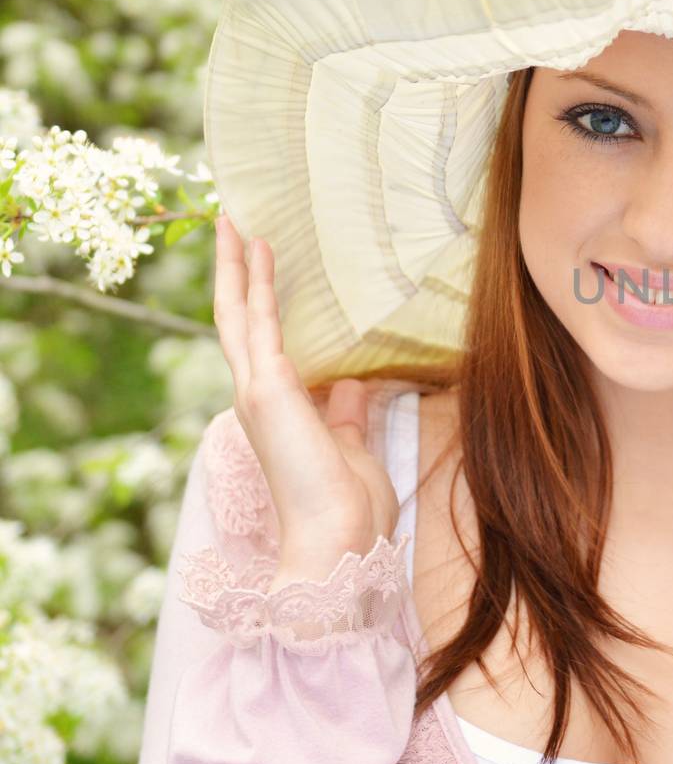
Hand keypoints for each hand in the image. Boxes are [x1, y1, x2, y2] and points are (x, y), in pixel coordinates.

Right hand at [212, 213, 398, 591]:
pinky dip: (259, 283)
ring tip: (236, 223)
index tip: (258, 266)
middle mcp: (256, 397)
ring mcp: (256, 391)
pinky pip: (260, 321)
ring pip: (239, 313)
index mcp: (275, 412)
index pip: (260, 346)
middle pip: (236, 321)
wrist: (337, 540)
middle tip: (230, 227)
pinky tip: (259, 248)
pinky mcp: (268, 388)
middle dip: (234, 274)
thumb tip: (352, 384)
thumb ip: (347, 414)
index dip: (256, 304)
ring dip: (237, 266)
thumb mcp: (352, 447)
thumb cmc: (348, 507)